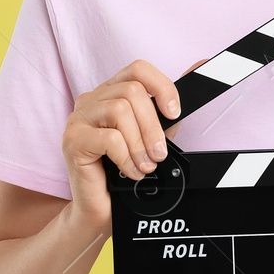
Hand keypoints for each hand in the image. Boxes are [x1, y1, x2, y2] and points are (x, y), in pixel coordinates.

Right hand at [61, 58, 196, 229]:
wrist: (105, 208)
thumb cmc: (128, 169)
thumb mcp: (154, 133)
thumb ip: (169, 105)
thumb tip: (201, 65)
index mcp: (111, 92)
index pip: (138, 69)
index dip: (161, 87)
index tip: (174, 112)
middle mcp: (92, 100)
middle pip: (132, 92)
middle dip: (153, 126)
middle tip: (159, 153)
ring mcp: (78, 118)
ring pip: (120, 111)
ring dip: (140, 144)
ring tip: (144, 165)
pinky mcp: (72, 140)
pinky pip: (109, 138)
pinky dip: (126, 158)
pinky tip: (129, 171)